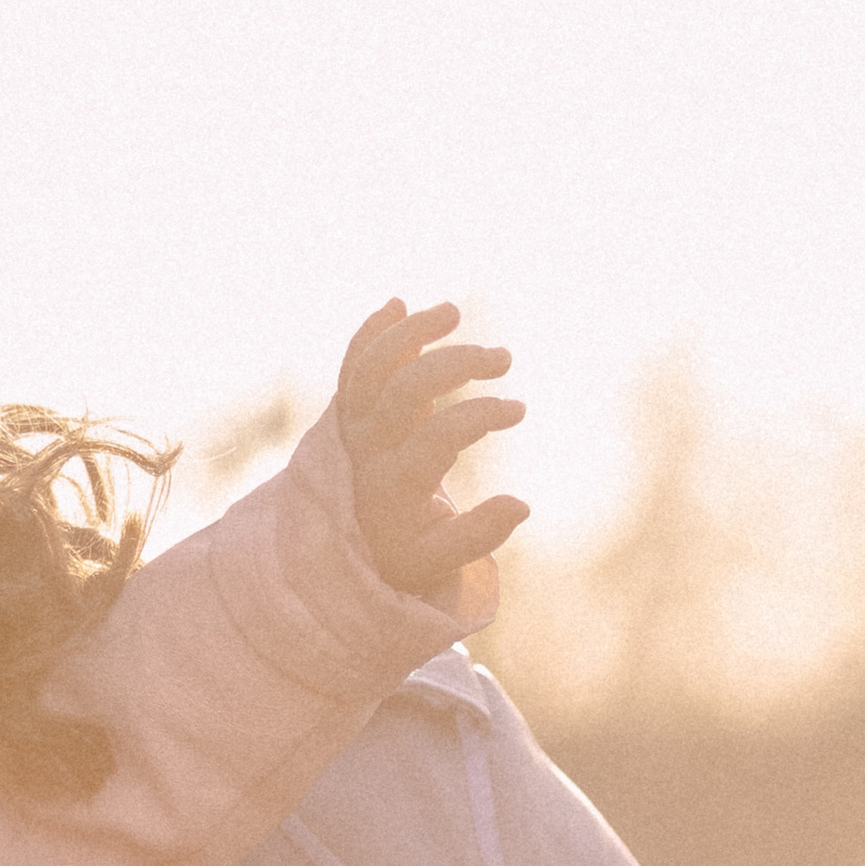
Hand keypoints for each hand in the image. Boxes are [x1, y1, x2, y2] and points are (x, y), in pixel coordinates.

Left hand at [335, 300, 528, 606]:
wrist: (342, 547)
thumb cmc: (400, 550)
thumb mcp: (436, 561)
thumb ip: (478, 536)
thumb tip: (522, 506)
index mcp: (394, 484)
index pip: (440, 434)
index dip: (482, 415)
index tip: (517, 410)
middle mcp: (367, 448)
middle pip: (406, 388)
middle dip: (458, 364)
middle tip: (503, 359)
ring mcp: (352, 424)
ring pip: (373, 365)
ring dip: (413, 331)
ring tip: (453, 312)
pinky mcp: (348, 409)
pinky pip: (352, 364)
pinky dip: (371, 332)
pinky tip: (397, 303)